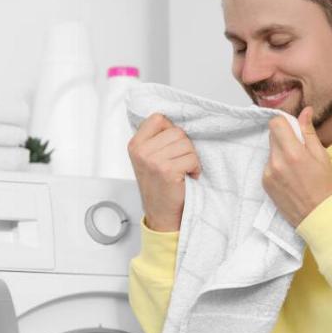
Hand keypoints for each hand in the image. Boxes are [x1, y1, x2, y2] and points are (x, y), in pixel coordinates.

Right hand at [128, 113, 201, 231]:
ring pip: (186, 144)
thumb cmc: (159, 186)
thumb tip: (173, 121)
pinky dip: (195, 168)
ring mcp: (153, 160)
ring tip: (183, 170)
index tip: (171, 146)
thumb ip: (155, 139)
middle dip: (185, 147)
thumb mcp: (147, 158)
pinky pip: (192, 158)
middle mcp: (141, 151)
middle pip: (177, 131)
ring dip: (191, 158)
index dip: (170, 130)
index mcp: (135, 144)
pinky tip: (187, 177)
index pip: (158, 118)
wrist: (161, 214)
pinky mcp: (167, 170)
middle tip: (180, 162)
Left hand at [263, 106, 331, 227]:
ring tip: (295, 167)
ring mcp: (268, 173)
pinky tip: (289, 177)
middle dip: (284, 137)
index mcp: (293, 152)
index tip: (292, 129)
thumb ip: (309, 132)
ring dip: (280, 153)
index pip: (276, 123)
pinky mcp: (265, 183)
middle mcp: (277, 161)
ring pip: (270, 151)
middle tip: (298, 149)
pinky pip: (268, 165)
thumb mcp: (321, 155)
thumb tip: (305, 111)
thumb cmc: (325, 185)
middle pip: (272, 136)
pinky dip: (277, 166)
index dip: (284, 123)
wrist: (318, 215)